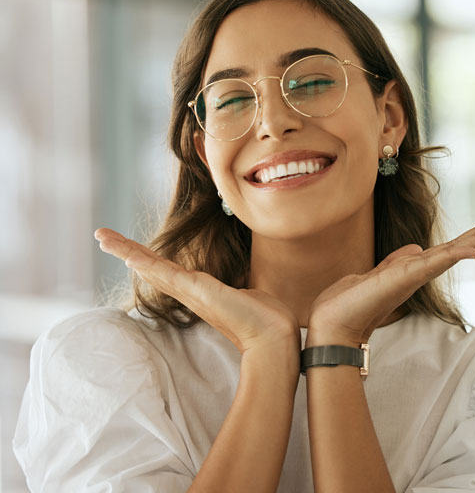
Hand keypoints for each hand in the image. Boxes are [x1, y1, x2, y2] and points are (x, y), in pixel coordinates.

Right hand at [94, 228, 300, 355]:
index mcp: (198, 291)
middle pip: (149, 267)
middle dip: (125, 250)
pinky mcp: (199, 292)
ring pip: (152, 268)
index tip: (127, 248)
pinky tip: (129, 255)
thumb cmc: (264, 319)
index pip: (165, 270)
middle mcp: (189, 292)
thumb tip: (245, 287)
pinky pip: (167, 274)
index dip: (144, 257)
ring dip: (126, 251)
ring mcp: (192, 292)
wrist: (274, 337)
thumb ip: (238, 289)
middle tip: (101, 236)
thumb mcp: (247, 294)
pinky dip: (147, 264)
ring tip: (103, 238)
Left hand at [306, 218, 474, 345]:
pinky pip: (432, 264)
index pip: (446, 250)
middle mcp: (417, 274)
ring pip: (451, 254)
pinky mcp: (403, 279)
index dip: (469, 239)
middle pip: (456, 250)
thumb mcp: (377, 274)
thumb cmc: (350, 302)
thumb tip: (415, 247)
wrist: (331, 324)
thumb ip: (397, 261)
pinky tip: (472, 251)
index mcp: (412, 270)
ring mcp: (412, 277)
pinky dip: (453, 257)